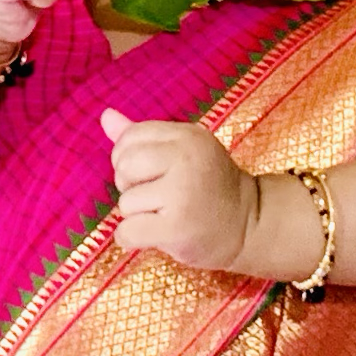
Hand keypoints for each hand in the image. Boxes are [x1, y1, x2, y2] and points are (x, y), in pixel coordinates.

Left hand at [102, 110, 266, 272]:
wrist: (251, 226)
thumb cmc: (210, 188)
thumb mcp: (184, 153)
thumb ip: (143, 136)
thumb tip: (105, 116)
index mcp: (187, 136)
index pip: (130, 138)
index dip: (129, 160)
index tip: (153, 175)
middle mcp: (187, 158)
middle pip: (124, 166)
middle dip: (130, 186)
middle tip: (158, 198)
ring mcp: (182, 192)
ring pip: (125, 203)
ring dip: (137, 216)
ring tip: (166, 216)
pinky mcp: (177, 227)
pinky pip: (127, 231)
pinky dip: (132, 239)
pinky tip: (156, 236)